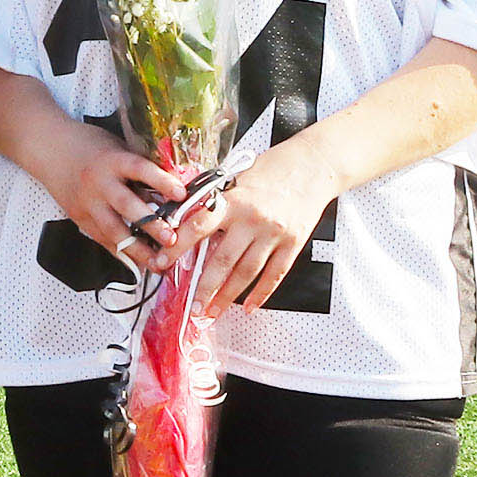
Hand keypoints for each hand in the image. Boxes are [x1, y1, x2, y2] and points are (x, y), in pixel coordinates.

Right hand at [20, 119, 190, 268]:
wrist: (48, 149)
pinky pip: (101, 239)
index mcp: (112, 160)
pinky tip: (135, 261)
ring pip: (113, 231)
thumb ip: (139, 167)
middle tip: (172, 239)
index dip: (162, 181)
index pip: (140, 169)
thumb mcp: (117, 147)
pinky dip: (119, 251)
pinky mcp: (78, 217)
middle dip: (152, 225)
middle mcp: (98, 183)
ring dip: (137, 249)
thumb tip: (169, 188)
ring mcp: (86, 202)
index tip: (182, 193)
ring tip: (157, 261)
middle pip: (127, 206)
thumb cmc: (87, 146)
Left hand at [177, 135, 341, 315]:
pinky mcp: (293, 242)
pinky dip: (261, 293)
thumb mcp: (236, 177)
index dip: (177, 247)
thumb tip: (184, 221)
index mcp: (233, 200)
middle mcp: (252, 219)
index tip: (162, 262)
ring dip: (228, 296)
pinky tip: (250, 306)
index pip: (198, 226)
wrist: (313, 164)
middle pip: (223, 260)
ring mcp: (274, 233)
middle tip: (191, 306)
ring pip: (246, 273)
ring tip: (213, 312)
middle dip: (204, 287)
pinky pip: (275, 274)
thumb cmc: (272, 168)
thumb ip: (214, 200)